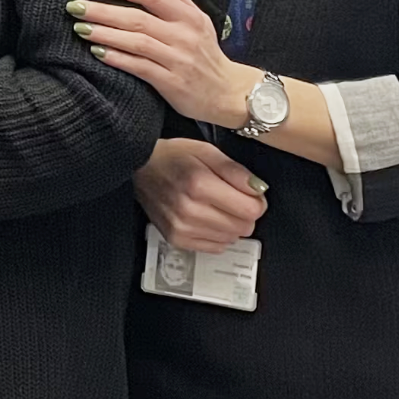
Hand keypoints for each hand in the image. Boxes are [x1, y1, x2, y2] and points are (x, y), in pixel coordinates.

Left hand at [78, 0, 252, 126]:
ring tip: (80, 28)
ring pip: (137, 42)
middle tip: (74, 6)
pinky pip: (140, 68)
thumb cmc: (206, 54)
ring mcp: (177, 59)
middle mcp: (183, 36)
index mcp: (188, 17)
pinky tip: (98, 53)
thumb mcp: (198, 20)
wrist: (228, 93)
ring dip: (106, 34)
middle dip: (103, 11)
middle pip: (138, 18)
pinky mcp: (171, 83)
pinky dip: (118, 59)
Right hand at [133, 139, 265, 253]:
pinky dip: (216, 234)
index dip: (256, 200)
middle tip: (230, 198)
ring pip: (231, 238)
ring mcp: (181, 228)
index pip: (251, 210)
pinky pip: (215, 247)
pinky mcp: (176, 239)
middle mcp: (190, 210)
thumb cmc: (173, 156)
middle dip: (244, 213)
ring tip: (215, 206)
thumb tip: (259, 190)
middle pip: (244, 227)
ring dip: (230, 224)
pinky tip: (206, 218)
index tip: (248, 193)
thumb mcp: (207, 151)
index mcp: (199, 184)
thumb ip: (235, 171)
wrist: (138, 167)